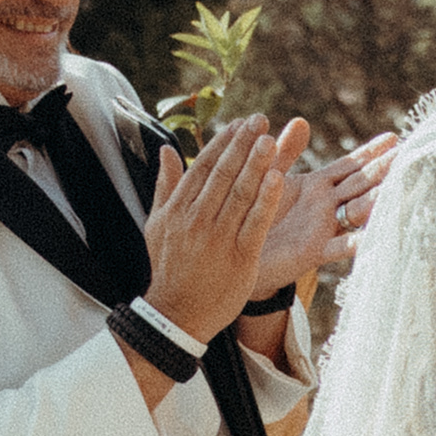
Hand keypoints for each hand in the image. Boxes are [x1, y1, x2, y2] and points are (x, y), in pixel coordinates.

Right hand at [141, 116, 304, 336]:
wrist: (176, 314)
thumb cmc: (168, 268)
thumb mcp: (157, 225)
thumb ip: (165, 187)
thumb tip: (166, 152)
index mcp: (177, 209)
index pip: (203, 167)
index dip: (223, 143)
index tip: (239, 124)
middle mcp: (196, 219)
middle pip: (223, 174)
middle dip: (243, 144)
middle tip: (260, 120)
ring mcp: (218, 238)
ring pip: (240, 193)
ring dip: (256, 164)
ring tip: (271, 139)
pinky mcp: (239, 257)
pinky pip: (256, 223)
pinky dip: (267, 200)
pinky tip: (278, 178)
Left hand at [245, 131, 397, 301]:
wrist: (239, 253)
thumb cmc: (258, 213)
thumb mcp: (270, 176)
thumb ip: (286, 152)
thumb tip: (301, 120)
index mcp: (318, 185)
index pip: (350, 164)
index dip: (371, 152)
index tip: (394, 138)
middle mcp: (327, 205)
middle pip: (361, 183)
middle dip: (384, 170)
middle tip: (410, 157)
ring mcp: (324, 228)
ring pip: (356, 211)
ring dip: (376, 201)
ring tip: (398, 191)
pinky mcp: (314, 251)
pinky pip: (339, 246)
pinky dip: (357, 244)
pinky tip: (373, 240)